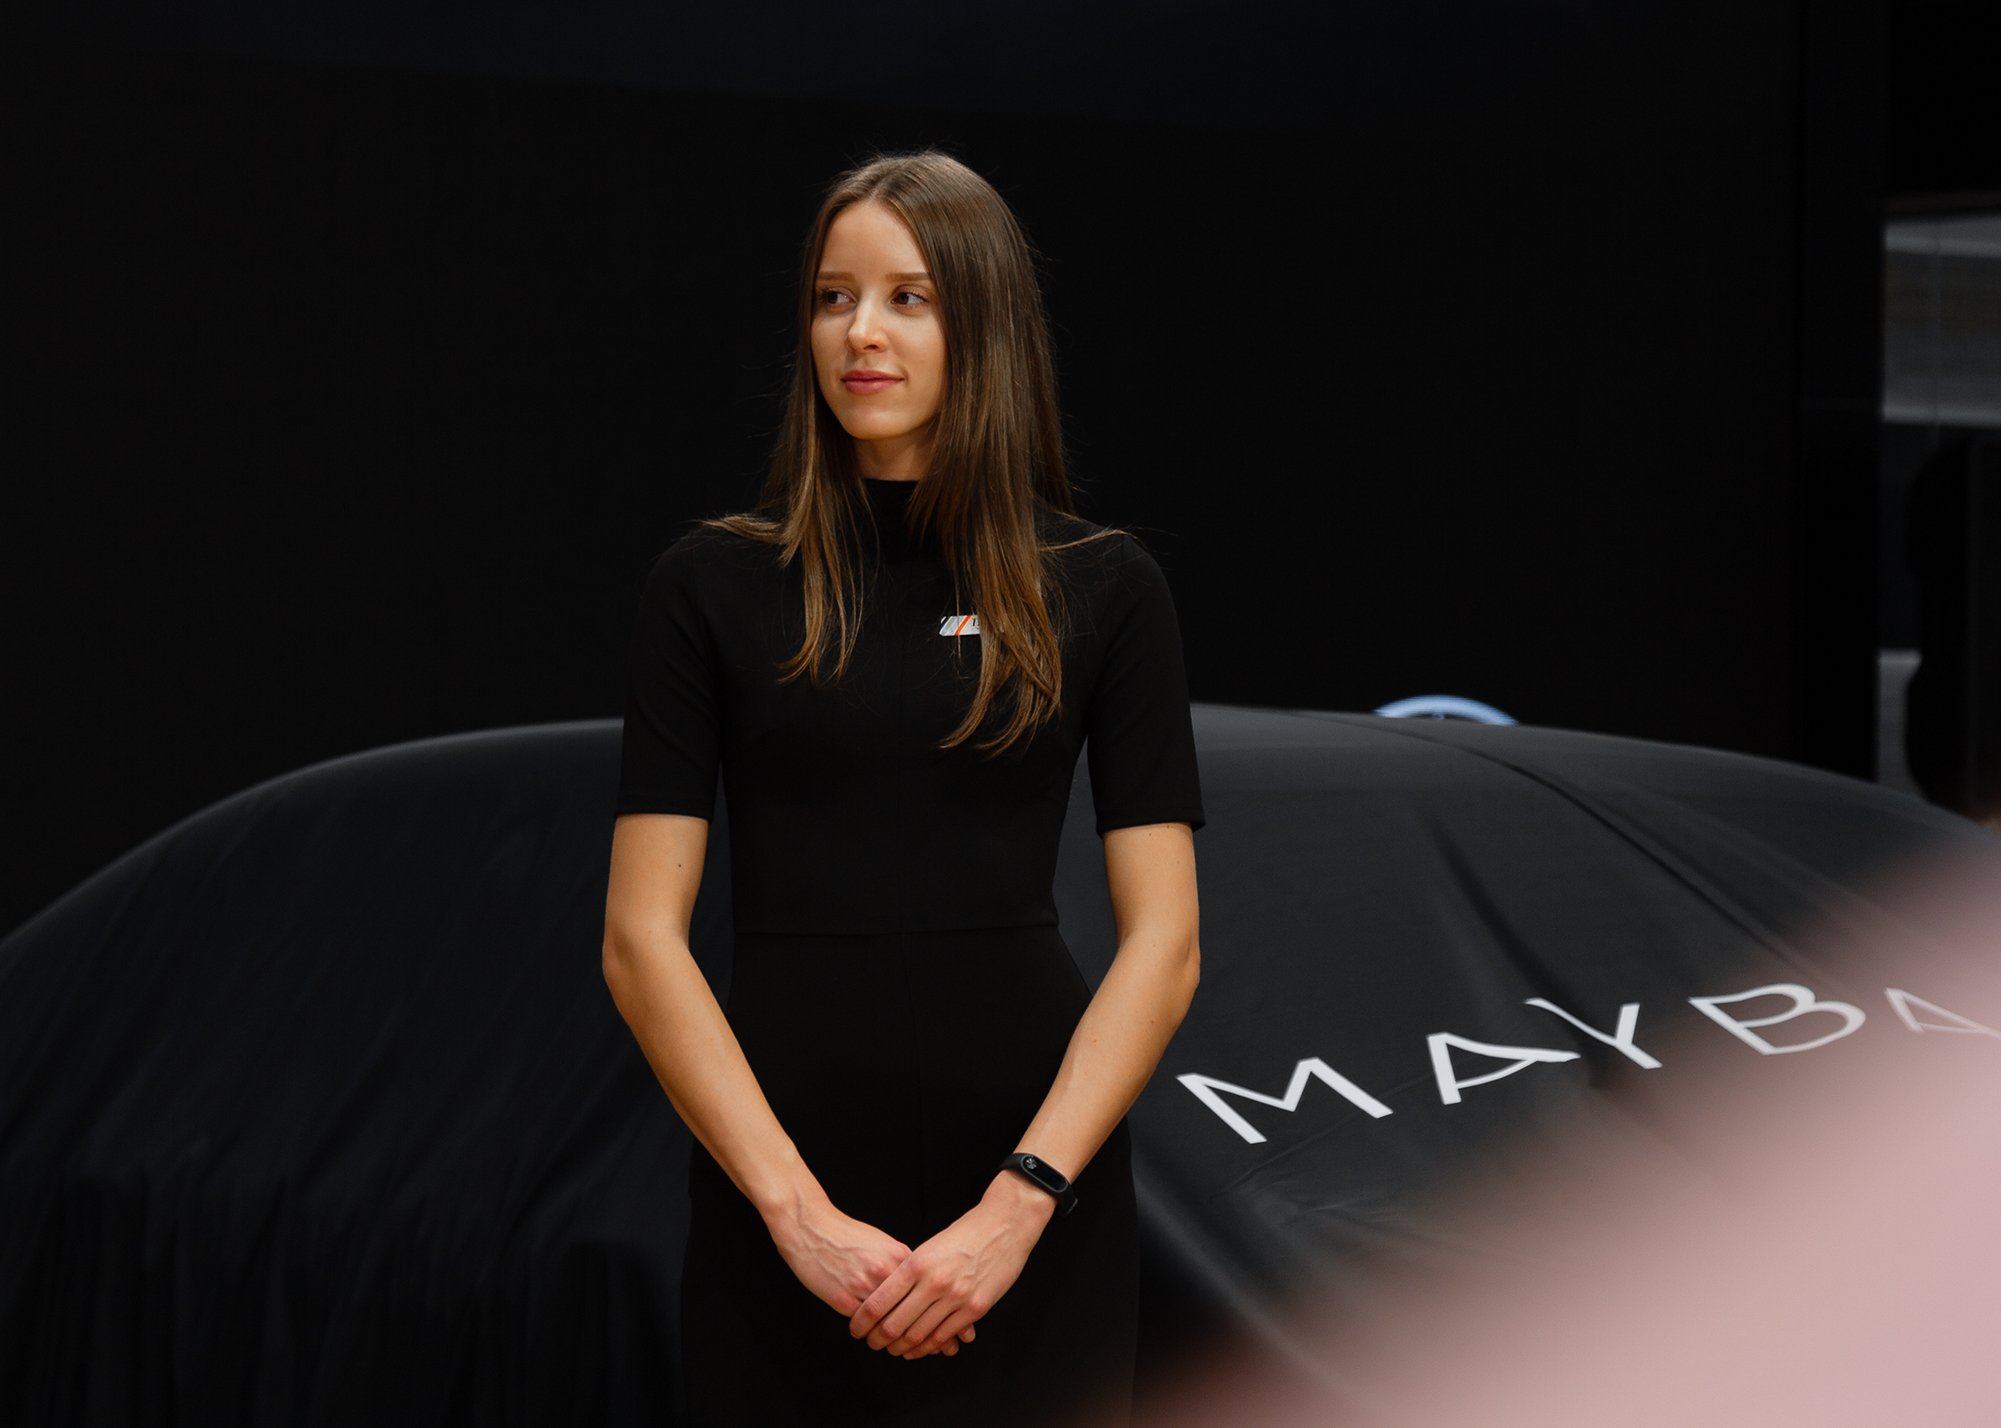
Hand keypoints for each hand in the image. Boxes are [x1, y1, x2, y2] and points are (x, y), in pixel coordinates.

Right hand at [762, 1195, 977, 1353]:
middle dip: (934, 1333)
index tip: (962, 1328)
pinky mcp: (844, 1299)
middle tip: (947, 1348)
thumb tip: (924, 1281)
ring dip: (906, 1341)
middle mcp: (887, 1272)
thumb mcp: (882, 1243)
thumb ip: (903, 1263)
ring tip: (917, 1352)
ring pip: (893, 1324)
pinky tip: (882, 1343)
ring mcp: (865, 1287)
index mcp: (900, 1257)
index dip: (948, 1312)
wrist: (811, 1227)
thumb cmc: (847, 1234)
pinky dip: (877, 1336)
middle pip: (917, 1311)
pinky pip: (867, 1326)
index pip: (931, 1290)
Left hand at [849, 1173, 1055, 1360]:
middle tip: (872, 1342)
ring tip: (893, 1349)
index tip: (856, 1328)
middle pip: (895, 1324)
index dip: (863, 1321)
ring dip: (902, 1347)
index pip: (879, 1302)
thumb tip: (888, 1295)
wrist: (1005, 1225)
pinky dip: (929, 1347)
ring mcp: (956, 1297)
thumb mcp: (930, 1246)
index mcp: (917, 1263)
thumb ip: (910, 1270)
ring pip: (919, 1335)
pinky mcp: (975, 1309)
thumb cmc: (965, 1233)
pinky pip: (944, 1336)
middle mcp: (934, 1282)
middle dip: (878, 1339)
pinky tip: (920, 1348)